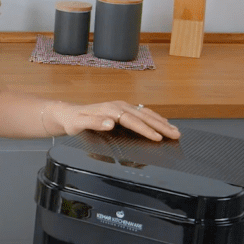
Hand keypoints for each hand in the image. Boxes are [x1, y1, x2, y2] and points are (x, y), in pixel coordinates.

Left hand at [48, 101, 180, 140]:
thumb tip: (111, 123)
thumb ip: (95, 123)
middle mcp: (118, 106)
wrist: (67, 114)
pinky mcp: (122, 109)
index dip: (146, 129)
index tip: (157, 137)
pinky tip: (161, 123)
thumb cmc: (73, 121)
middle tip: (176, 135)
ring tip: (175, 130)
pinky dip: (154, 118)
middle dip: (161, 126)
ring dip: (161, 122)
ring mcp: (121, 106)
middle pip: (144, 116)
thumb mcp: (79, 124)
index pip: (132, 121)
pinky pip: (141, 113)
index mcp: (110, 110)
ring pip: (145, 113)